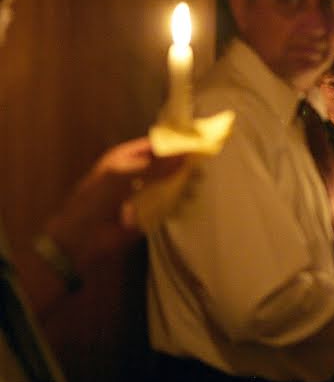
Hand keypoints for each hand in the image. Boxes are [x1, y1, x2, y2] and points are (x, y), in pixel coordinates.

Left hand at [44, 137, 185, 268]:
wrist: (82, 239)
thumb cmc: (95, 200)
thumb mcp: (122, 176)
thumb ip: (153, 166)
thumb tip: (184, 156)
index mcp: (127, 158)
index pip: (156, 145)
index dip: (175, 143)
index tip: (198, 143)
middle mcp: (138, 172)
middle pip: (166, 164)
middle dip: (183, 164)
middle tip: (203, 164)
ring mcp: (145, 193)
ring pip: (170, 183)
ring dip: (184, 183)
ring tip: (199, 182)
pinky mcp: (150, 213)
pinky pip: (169, 204)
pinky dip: (180, 202)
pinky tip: (191, 200)